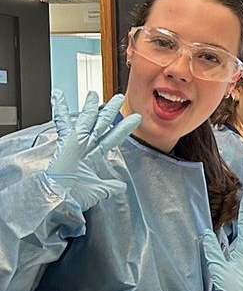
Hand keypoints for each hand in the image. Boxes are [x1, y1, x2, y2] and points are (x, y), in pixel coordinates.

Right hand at [46, 89, 140, 209]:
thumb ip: (111, 186)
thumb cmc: (74, 195)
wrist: (60, 197)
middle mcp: (83, 147)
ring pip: (86, 119)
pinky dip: (60, 108)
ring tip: (94, 93)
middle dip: (110, 111)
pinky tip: (58, 95)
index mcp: (90, 156)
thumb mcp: (99, 190)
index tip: (135, 118)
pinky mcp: (66, 141)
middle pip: (101, 124)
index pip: (111, 138)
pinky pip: (63, 122)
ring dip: (91, 106)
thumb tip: (121, 186)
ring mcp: (74, 142)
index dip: (123, 128)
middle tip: (119, 98)